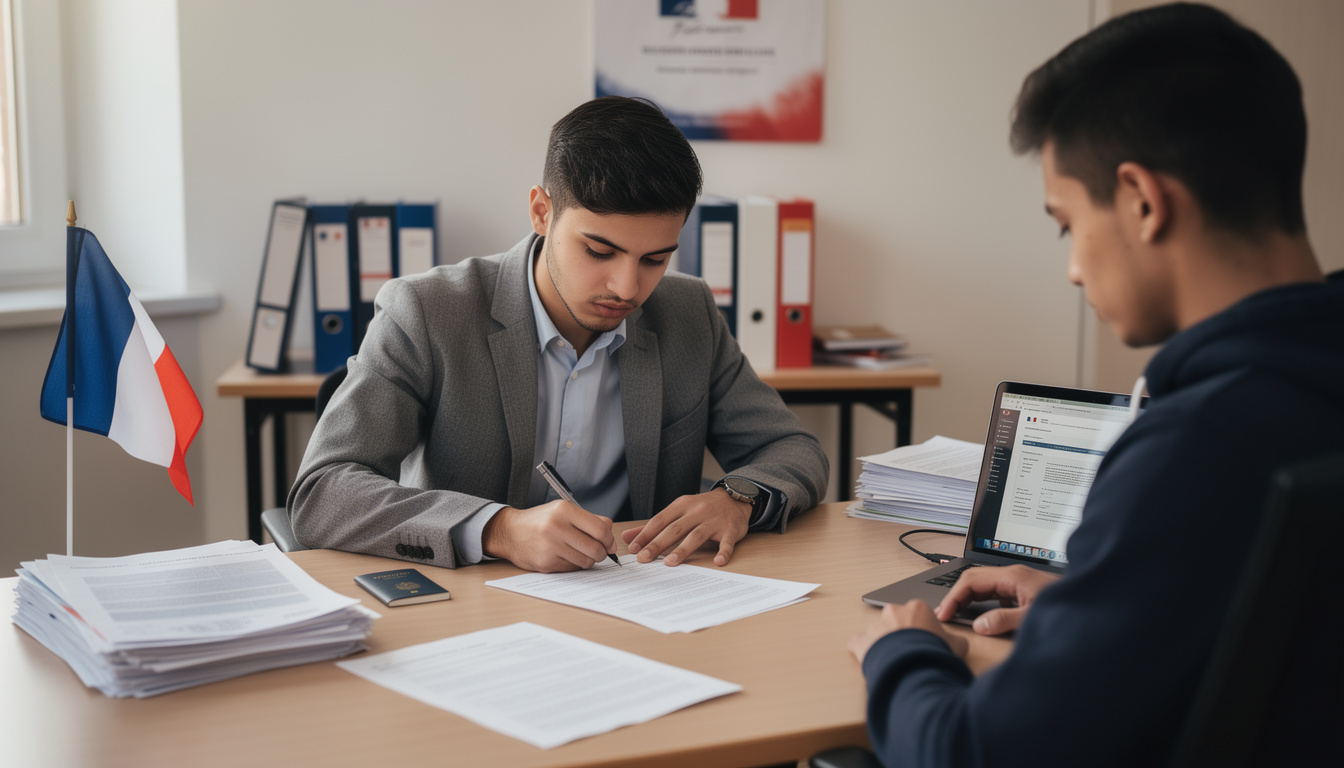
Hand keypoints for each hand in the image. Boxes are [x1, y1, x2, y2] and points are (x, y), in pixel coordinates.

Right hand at [481, 500, 616, 572]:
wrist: (510, 533)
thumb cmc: (541, 521)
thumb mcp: (563, 511)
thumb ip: (590, 520)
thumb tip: (611, 538)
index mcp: (564, 510)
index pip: (600, 529)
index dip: (609, 539)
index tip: (609, 544)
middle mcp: (557, 527)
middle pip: (595, 548)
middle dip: (602, 553)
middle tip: (598, 552)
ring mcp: (550, 546)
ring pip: (586, 561)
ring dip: (588, 560)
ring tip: (580, 553)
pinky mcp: (546, 563)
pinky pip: (572, 568)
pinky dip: (574, 564)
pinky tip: (565, 556)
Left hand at [621, 488, 750, 566]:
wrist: (735, 498)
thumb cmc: (702, 507)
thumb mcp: (679, 510)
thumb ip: (654, 525)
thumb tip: (627, 536)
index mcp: (682, 505)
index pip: (660, 520)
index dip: (646, 534)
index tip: (634, 548)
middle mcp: (697, 511)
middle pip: (675, 529)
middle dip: (658, 544)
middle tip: (644, 558)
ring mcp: (714, 521)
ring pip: (696, 535)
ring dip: (683, 549)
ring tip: (670, 563)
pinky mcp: (730, 530)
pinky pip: (726, 542)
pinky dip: (723, 552)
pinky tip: (718, 562)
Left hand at [849, 601, 968, 664]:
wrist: (913, 669)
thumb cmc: (935, 654)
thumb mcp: (956, 645)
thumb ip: (955, 639)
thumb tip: (957, 642)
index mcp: (916, 608)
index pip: (918, 615)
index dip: (922, 630)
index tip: (925, 642)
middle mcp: (893, 612)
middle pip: (897, 621)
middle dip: (902, 635)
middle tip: (911, 653)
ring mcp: (875, 626)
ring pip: (879, 633)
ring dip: (885, 644)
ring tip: (896, 662)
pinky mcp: (860, 641)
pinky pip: (859, 644)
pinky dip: (864, 652)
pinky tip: (875, 661)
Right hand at [935, 564, 1059, 635]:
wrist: (1096, 602)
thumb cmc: (1068, 608)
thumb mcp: (1033, 618)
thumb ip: (1005, 621)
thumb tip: (980, 625)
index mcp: (1012, 577)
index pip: (971, 580)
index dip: (954, 596)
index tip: (944, 613)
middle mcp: (1013, 576)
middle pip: (974, 580)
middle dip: (956, 595)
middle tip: (944, 614)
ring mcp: (1019, 582)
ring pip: (984, 585)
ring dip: (968, 598)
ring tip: (955, 614)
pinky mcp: (1023, 590)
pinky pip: (995, 592)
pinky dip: (981, 601)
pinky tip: (980, 613)